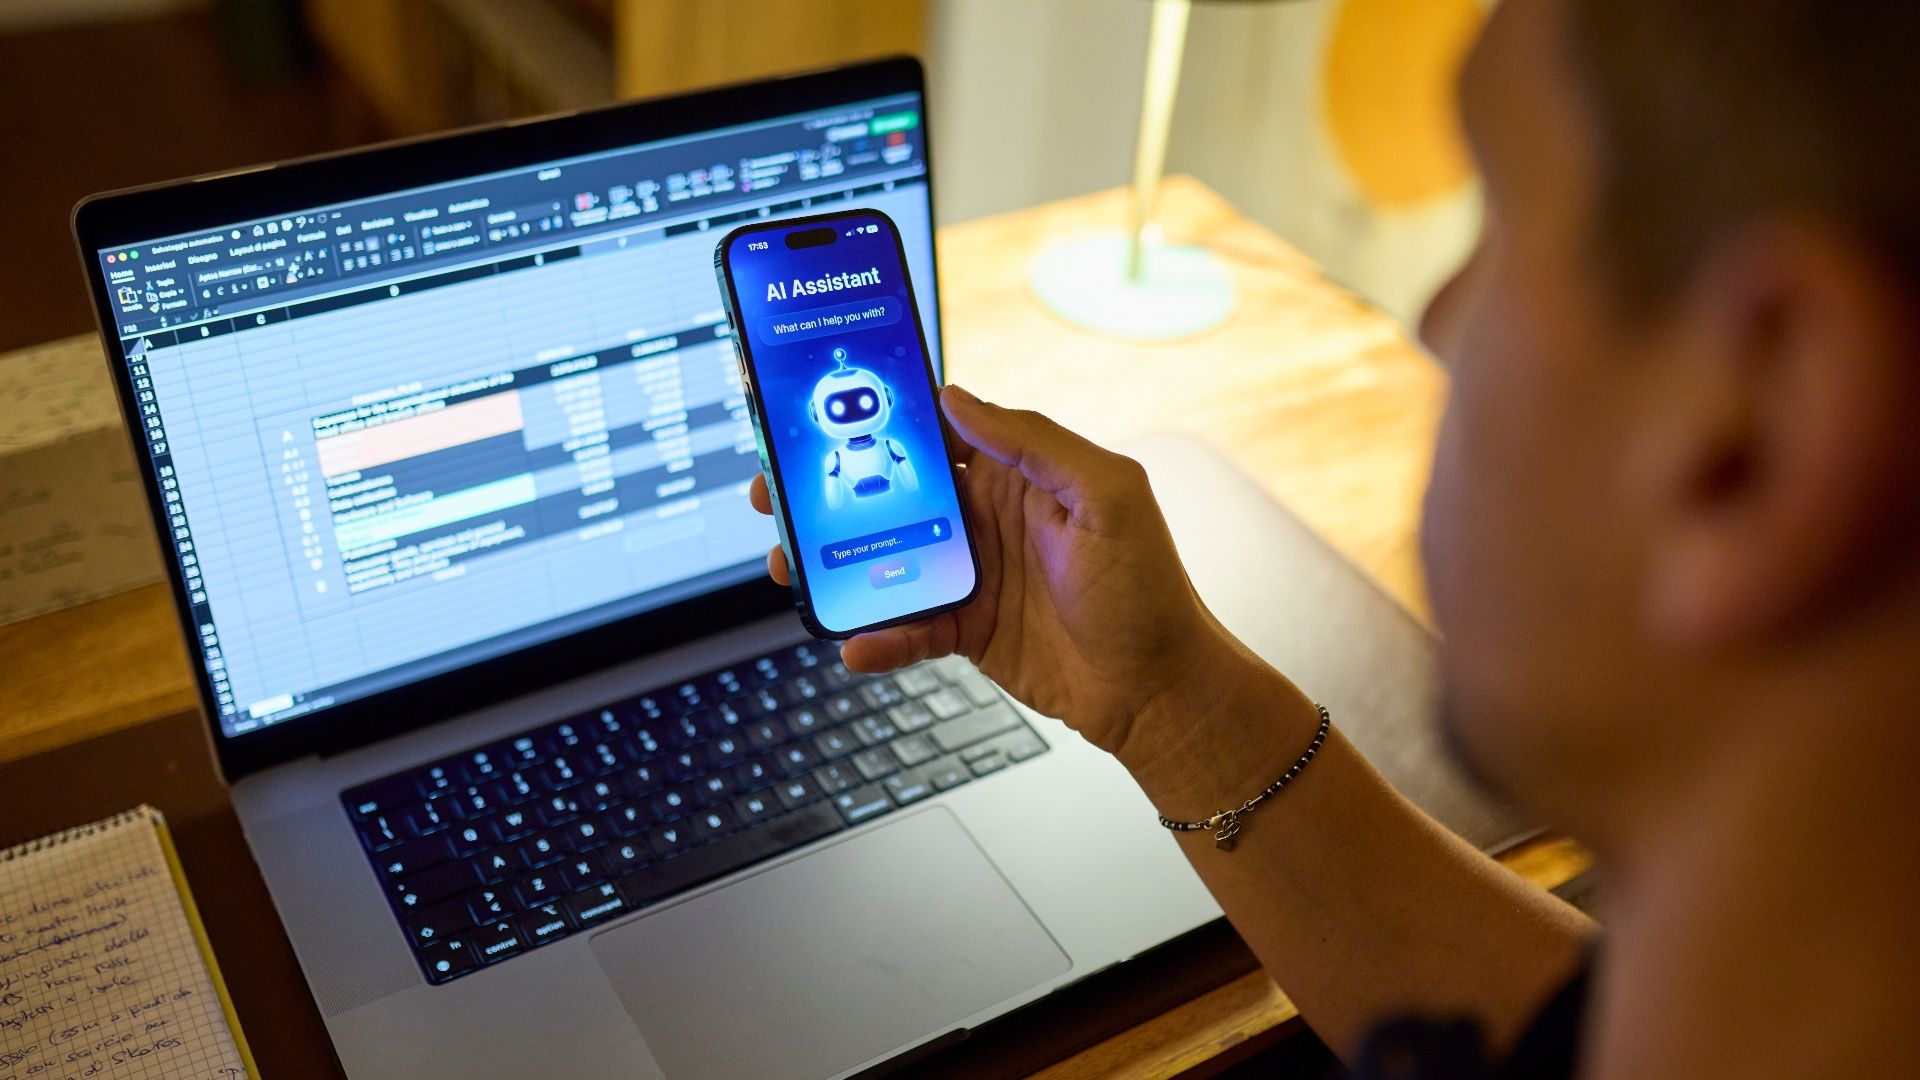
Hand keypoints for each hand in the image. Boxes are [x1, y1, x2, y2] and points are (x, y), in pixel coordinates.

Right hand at [749, 384, 1247, 757]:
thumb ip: (1034, 442)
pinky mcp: (967, 630)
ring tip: (791, 566)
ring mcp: (973, 574)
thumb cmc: (1151, 589)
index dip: (880, 415)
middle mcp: (987, 518)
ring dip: (834, 561)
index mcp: (1017, 472)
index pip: (937, 429)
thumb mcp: (1107, 495)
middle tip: (778, 489)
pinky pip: (908, 627)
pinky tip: (855, 644)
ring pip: (885, 558)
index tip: (822, 405)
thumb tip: (960, 398)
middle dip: (830, 487)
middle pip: (891, 491)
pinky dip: (878, 637)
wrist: (1161, 690)